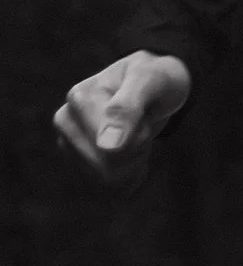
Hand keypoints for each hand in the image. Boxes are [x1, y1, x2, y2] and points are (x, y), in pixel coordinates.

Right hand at [52, 51, 192, 180]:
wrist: (154, 85)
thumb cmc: (154, 78)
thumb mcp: (149, 82)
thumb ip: (126, 110)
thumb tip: (107, 146)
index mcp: (79, 98)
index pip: (114, 149)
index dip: (140, 137)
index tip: (143, 113)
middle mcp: (66, 121)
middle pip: (109, 167)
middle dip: (137, 152)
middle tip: (142, 124)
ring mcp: (68, 142)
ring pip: (109, 179)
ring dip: (134, 163)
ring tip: (137, 135)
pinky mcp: (78, 160)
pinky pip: (109, 186)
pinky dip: (130, 175)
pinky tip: (134, 153)